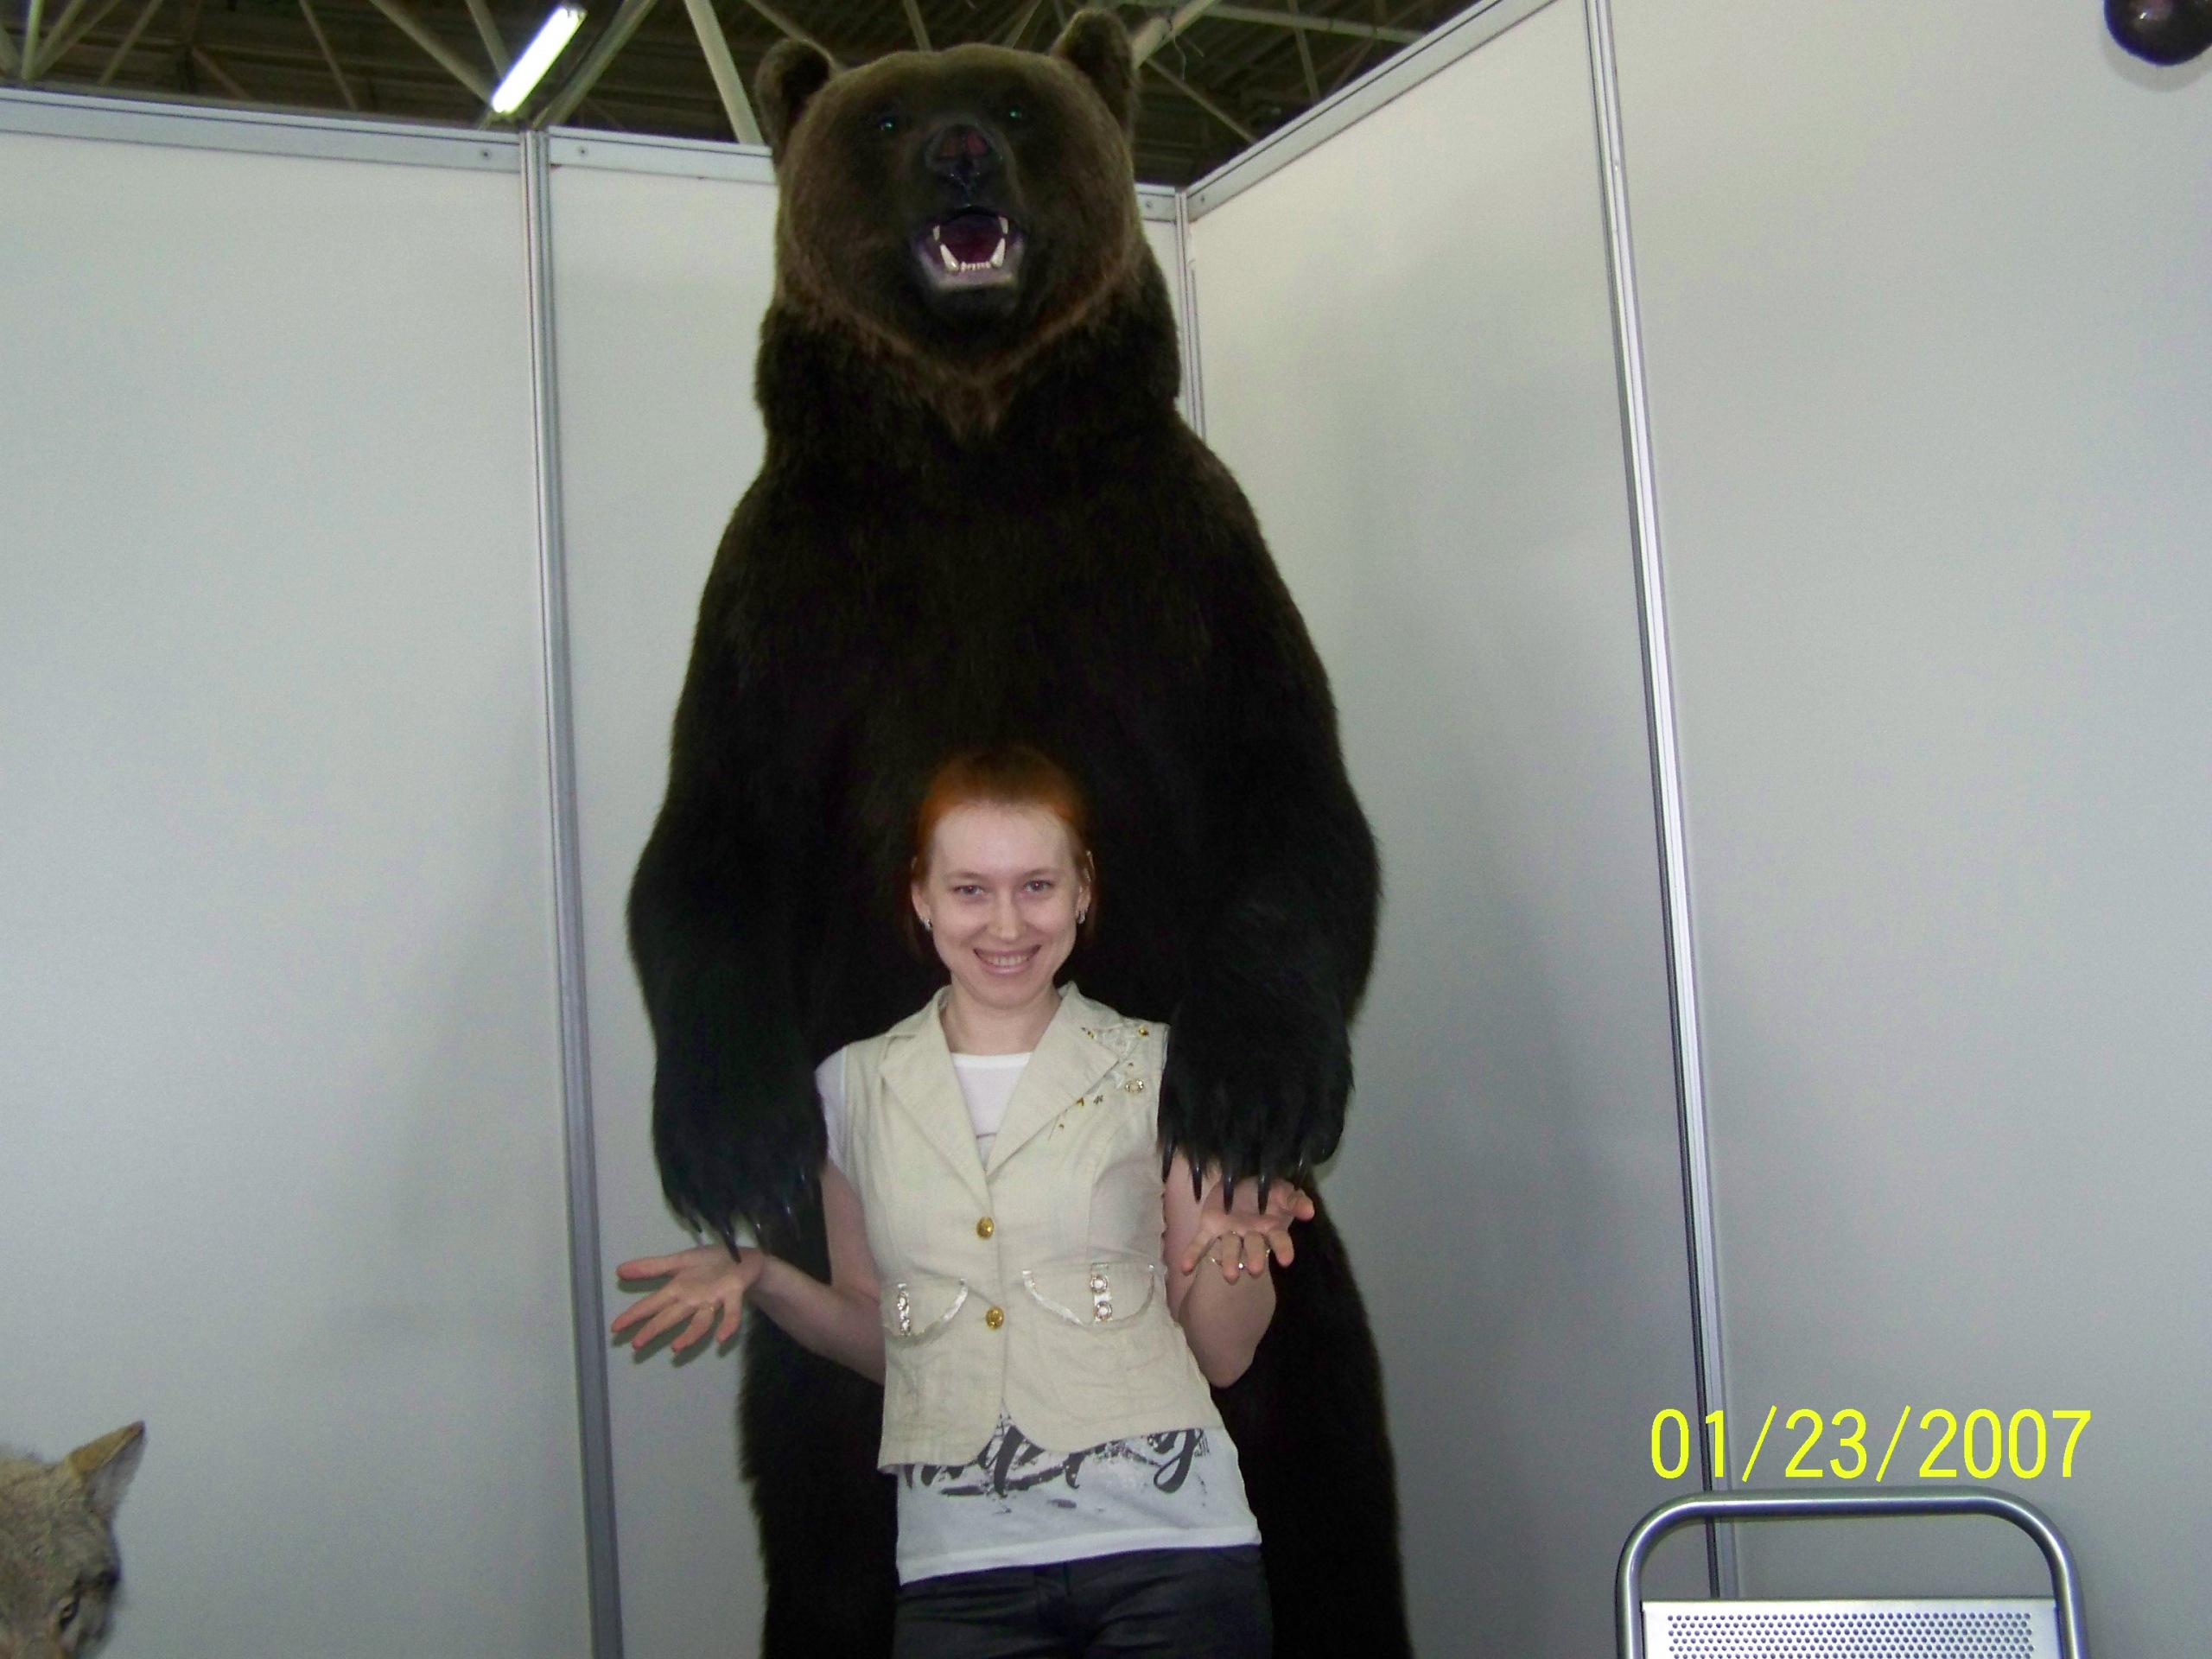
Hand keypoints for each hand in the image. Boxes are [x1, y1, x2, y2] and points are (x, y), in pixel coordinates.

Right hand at [611, 1243, 761, 1353]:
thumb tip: (619, 1270)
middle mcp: (694, 1300)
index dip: (634, 1315)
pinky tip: (722, 1338)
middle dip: (654, 1330)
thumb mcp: (678, 1261)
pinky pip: (731, 1311)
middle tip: (636, 1344)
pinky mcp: (734, 1294)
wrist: (743, 1260)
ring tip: (677, 1347)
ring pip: (701, 1320)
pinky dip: (728, 1324)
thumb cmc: (709, 1264)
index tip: (615, 1328)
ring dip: (690, 1334)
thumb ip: (651, 1267)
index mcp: (679, 1290)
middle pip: (671, 1316)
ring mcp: (714, 1300)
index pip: (651, 1304)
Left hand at [1177, 1170, 1314, 1282]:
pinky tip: (1185, 1268)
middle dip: (1254, 1258)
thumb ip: (1296, 1200)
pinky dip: (1193, 1255)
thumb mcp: (1282, 1190)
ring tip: (1229, 1276)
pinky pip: (1201, 1243)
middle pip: (1253, 1248)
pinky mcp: (1210, 1228)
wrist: (1239, 1177)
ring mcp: (1229, 1232)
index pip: (1279, 1240)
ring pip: (1230, 1248)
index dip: (1283, 1249)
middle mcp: (1250, 1234)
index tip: (1286, 1260)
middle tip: (1254, 1269)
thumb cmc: (1264, 1188)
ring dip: (1229, 1261)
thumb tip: (1310, 1211)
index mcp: (1269, 1226)